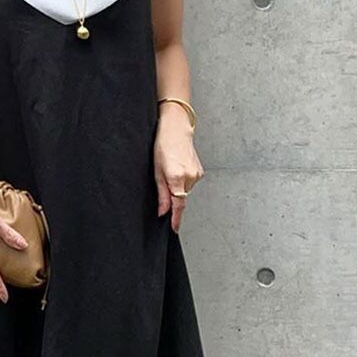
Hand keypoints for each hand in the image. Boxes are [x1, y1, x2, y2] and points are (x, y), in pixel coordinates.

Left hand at [153, 104, 202, 232]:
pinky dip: (183, 180)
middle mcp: (190, 177)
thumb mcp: (156, 171)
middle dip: (172, 197)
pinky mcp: (200, 171)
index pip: (178, 205)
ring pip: (185, 190)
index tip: (174, 229)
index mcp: (177, 177)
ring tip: (170, 170)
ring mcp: (197, 174)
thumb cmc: (163, 145)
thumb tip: (163, 212)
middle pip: (180, 198)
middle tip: (164, 182)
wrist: (176, 128)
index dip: (176, 219)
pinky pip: (190, 182)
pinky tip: (178, 168)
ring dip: (177, 187)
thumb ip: (162, 194)